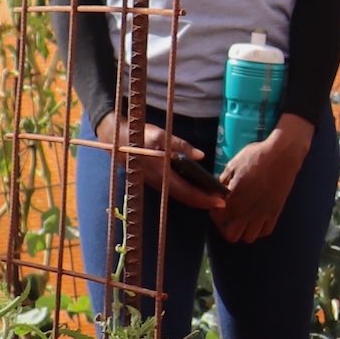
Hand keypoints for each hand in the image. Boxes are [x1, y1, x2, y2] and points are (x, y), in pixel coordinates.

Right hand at [93, 112, 225, 210]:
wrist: (116, 140)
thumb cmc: (139, 137)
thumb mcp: (161, 136)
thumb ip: (181, 146)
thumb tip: (201, 156)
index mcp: (163, 175)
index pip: (188, 192)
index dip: (205, 199)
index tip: (221, 202)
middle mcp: (161, 184)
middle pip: (186, 198)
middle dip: (204, 201)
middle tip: (223, 202)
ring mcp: (157, 183)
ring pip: (181, 195)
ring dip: (197, 197)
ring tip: (214, 195)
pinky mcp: (156, 180)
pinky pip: (175, 190)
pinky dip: (189, 191)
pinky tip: (198, 187)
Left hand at [215, 115, 313, 243]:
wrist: (283, 155)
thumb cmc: (256, 157)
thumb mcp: (233, 165)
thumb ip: (223, 182)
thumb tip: (218, 192)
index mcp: (234, 200)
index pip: (218, 219)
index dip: (215, 214)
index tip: (217, 205)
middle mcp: (248, 212)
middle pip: (232, 236)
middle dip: (226, 227)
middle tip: (228, 215)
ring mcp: (263, 214)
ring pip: (249, 237)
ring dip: (243, 230)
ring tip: (242, 218)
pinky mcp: (275, 212)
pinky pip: (265, 231)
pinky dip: (258, 229)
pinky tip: (256, 218)